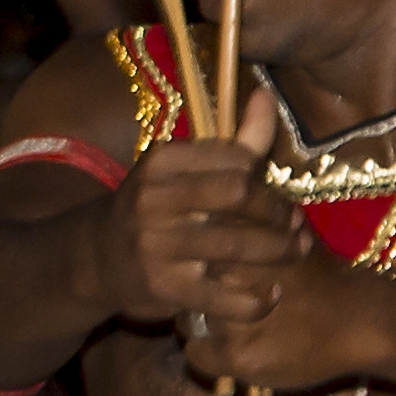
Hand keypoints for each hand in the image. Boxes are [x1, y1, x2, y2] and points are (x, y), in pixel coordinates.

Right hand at [111, 100, 308, 338]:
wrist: (98, 258)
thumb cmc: (157, 208)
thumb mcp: (184, 169)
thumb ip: (236, 139)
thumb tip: (267, 95)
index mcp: (160, 161)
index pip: (234, 158)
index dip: (264, 175)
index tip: (274, 192)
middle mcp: (152, 199)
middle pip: (238, 195)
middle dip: (277, 210)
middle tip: (294, 223)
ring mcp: (154, 245)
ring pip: (237, 245)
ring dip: (280, 250)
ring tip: (297, 251)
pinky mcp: (162, 287)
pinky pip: (224, 297)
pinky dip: (257, 300)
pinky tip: (271, 294)